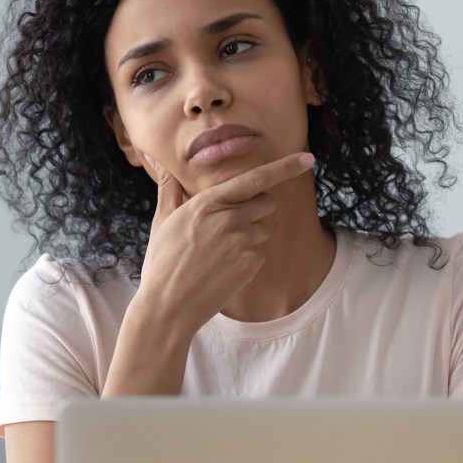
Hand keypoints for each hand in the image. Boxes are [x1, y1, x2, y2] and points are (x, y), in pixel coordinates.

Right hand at [137, 151, 314, 333]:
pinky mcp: (250, 264)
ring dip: (249, 237)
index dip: (284, 167)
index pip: (254, 178)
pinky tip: (223, 269)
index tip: (307, 158)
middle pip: (266, 203)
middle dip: (256, 210)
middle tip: (229, 226)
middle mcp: (229, 218)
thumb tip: (155, 159)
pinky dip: (247, 259)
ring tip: (218, 253)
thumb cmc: (162, 261)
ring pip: (262, 230)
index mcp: (208, 202)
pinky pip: (260, 253)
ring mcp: (242, 242)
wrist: (167, 305)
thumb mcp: (162, 220)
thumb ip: (169, 187)